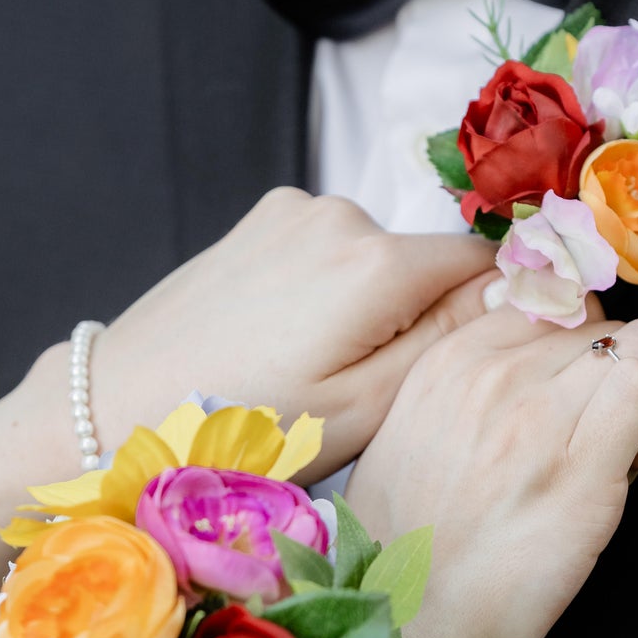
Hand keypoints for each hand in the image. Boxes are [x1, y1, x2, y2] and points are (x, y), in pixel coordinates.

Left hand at [89, 190, 497, 477]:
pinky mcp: (260, 219)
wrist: (119, 407)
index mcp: (378, 261)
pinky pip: (327, 250)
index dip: (493, 310)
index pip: (485, 262)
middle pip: (427, 260)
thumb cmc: (244, 427)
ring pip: (377, 258)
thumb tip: (518, 287)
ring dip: (367, 306)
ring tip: (311, 369)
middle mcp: (341, 214)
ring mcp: (294, 210)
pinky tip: (281, 340)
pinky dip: (323, 290)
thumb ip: (448, 342)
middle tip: (363, 387)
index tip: (467, 362)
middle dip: (417, 315)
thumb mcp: (364, 407)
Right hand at [346, 310, 637, 637]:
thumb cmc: (403, 555)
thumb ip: (458, 388)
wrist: (403, 636)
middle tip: (594, 436)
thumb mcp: (404, 440)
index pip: (547, 301)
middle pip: (598, 321)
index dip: (572, 347)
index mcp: (444, 365)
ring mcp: (537, 422)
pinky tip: (635, 465)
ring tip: (618, 452)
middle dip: (608, 372)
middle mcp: (491, 378)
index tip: (566, 398)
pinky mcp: (582, 476)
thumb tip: (526, 356)